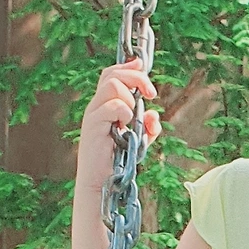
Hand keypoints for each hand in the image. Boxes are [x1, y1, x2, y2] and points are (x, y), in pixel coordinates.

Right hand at [76, 60, 161, 194]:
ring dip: (130, 96)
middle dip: (136, 77)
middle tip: (151, 93)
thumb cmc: (118, 162)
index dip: (129, 66)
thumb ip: (148, 127)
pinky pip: (113, 106)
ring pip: (112, 85)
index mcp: (105, 105)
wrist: (102, 183)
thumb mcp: (140, 141)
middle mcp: (97, 106)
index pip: (112, 74)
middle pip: (112, 74)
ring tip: (133, 116)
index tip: (143, 66)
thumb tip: (154, 114)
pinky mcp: (93, 124)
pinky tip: (127, 126)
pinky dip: (125, 112)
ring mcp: (93, 114)